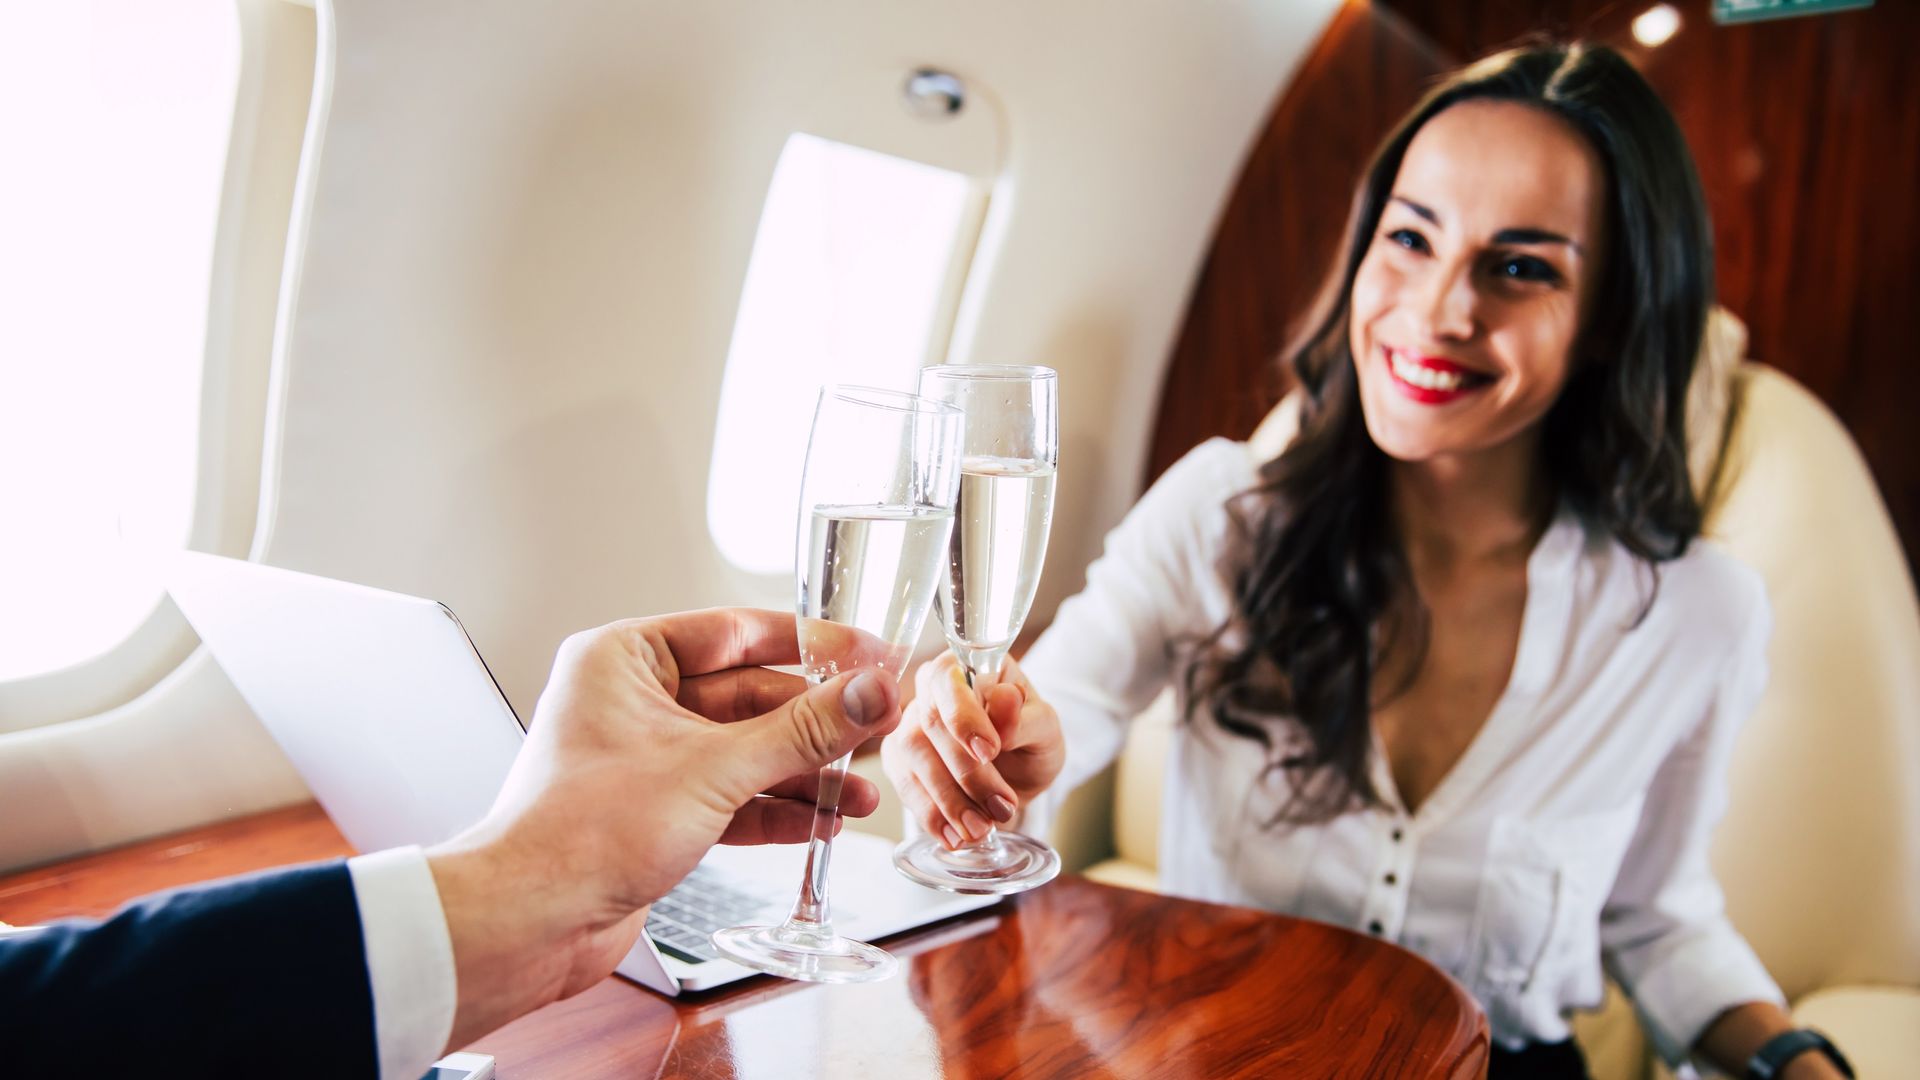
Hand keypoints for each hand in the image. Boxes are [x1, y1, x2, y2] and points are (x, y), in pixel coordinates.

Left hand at [425, 609, 901, 1048]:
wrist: (529, 922)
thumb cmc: (581, 833)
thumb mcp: (715, 770)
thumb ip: (803, 730)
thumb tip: (870, 693)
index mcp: (625, 658)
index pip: (738, 631)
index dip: (811, 643)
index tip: (869, 654)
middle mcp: (633, 700)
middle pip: (750, 696)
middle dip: (816, 723)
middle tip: (875, 730)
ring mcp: (645, 758)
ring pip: (745, 750)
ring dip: (803, 773)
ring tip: (859, 795)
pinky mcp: (655, 810)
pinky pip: (730, 795)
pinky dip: (774, 808)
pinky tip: (821, 823)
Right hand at [881, 651, 1063, 847]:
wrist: (1018, 773)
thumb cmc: (1030, 738)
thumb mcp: (1045, 728)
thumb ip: (1026, 717)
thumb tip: (1004, 699)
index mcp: (968, 665)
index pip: (950, 679)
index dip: (963, 715)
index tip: (989, 750)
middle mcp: (931, 689)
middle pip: (930, 724)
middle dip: (966, 773)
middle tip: (1001, 807)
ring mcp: (909, 723)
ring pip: (913, 757)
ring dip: (948, 800)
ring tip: (981, 828)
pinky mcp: (899, 760)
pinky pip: (905, 787)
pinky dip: (930, 815)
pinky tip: (954, 836)